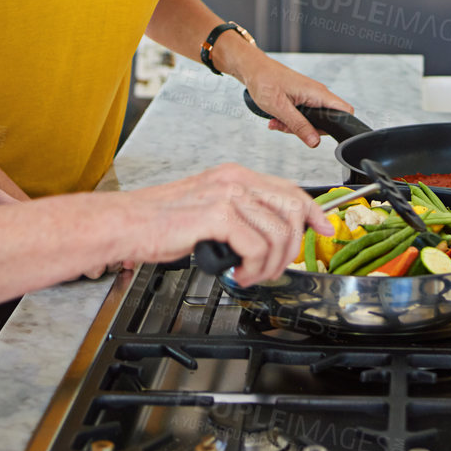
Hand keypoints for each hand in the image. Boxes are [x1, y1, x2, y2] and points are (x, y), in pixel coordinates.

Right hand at [112, 163, 332, 285]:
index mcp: (234, 175)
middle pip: (292, 209)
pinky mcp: (217, 215)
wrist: (126, 223)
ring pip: (278, 233)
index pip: (289, 189)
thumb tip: (267, 236)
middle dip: (293, 246)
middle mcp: (234, 180)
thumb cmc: (159, 221)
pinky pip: (256, 247)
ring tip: (252, 275)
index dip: (312, 212)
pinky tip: (238, 274)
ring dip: (270, 264)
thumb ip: (239, 215)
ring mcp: (226, 195)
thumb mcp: (208, 209)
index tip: (324, 229)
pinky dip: (253, 268)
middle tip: (277, 268)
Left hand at [225, 51, 353, 148]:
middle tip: (287, 128)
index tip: (320, 135)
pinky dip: (291, 120)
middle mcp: (317, 94)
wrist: (253, 68)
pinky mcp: (302, 97)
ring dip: (295, 126)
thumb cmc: (264, 81)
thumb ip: (299, 126)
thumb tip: (315, 142)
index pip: (345, 111)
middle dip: (308, 130)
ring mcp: (310, 95)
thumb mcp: (280, 108)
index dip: (341, 126)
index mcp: (317, 93)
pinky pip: (303, 114)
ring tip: (277, 122)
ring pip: (313, 119)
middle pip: (326, 121)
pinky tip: (277, 118)